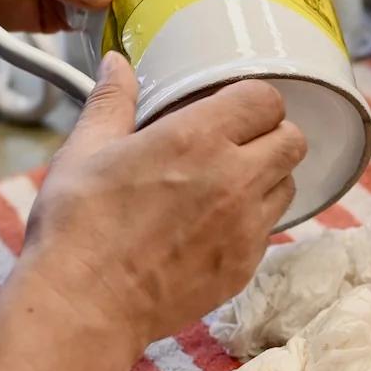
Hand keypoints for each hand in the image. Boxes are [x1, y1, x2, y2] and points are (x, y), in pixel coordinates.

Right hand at [16, 56, 306, 359]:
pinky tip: (217, 224)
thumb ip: (111, 101)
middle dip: (271, 135)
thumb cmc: (77, 226)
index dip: (253, 101)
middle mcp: (234, 178)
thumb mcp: (85, 151)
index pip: (266, 99)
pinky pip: (270, 230)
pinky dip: (254, 221)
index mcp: (197, 138)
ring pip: (289, 185)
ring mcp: (245, 227)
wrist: (84, 306)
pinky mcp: (245, 267)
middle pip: (293, 140)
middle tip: (238, 143)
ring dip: (268, 178)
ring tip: (229, 183)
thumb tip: (116, 64)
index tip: (232, 109)